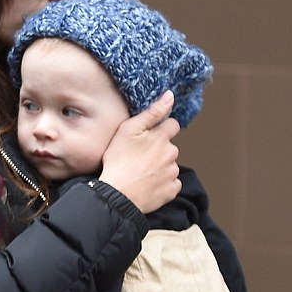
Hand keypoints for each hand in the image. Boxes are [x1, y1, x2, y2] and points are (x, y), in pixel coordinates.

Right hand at [99, 91, 180, 212]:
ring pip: (170, 166)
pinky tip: (148, 184)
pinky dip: (163, 184)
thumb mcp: (128, 130)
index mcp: (162, 138)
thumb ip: (152, 112)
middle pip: (170, 147)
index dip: (161, 129)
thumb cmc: (119, 161)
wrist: (118, 194)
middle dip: (159, 150)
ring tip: (141, 172)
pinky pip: (171, 184)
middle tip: (139, 157)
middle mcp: (171, 154)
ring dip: (160, 167)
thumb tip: (170, 96)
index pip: (172, 125)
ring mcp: (172, 173)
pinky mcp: (171, 190)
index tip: (149, 137)